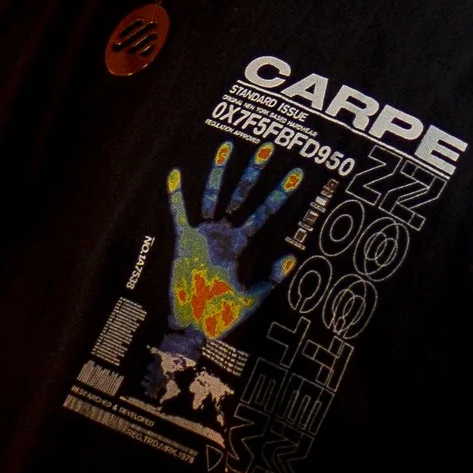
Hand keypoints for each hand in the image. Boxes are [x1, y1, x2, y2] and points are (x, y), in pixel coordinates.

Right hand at [165, 139, 304, 341]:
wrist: (194, 325)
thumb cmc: (223, 314)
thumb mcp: (252, 298)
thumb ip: (271, 278)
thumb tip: (293, 257)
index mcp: (241, 245)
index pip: (264, 213)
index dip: (280, 194)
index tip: (296, 174)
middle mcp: (224, 234)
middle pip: (242, 195)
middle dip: (254, 172)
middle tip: (267, 147)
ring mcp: (204, 235)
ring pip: (212, 196)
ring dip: (219, 172)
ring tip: (227, 147)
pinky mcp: (184, 241)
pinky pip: (179, 214)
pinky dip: (176, 195)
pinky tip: (176, 174)